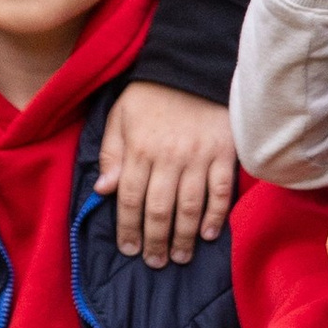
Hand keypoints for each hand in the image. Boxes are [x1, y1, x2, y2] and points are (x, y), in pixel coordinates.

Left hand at [97, 82, 236, 268]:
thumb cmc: (151, 94)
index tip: (129, 249)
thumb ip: (110, 154)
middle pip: (159, 210)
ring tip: (180, 256)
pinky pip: (221, 191)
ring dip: (184, 237)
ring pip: (190, 207)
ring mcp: (199, 156)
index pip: (130, 199)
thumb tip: (103, 191)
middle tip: (155, 261)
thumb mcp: (120, 117)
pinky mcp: (224, 153)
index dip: (128, 229)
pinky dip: (216, 216)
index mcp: (139, 149)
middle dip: (155, 241)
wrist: (192, 66)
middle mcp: (168, 157)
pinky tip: (209, 234)